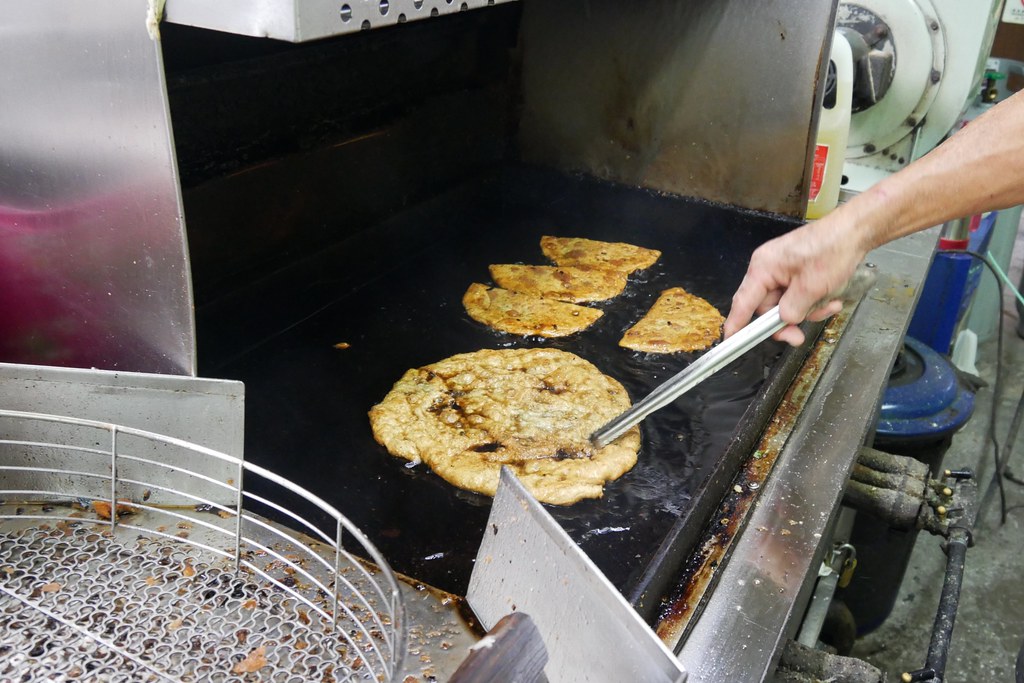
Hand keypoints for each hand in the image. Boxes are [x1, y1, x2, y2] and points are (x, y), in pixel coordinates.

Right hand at [724, 219, 865, 345]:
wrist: (855, 231)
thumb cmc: (831, 251)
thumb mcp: (811, 288)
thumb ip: (791, 310)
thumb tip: (784, 321)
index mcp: (763, 267)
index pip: (744, 301)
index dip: (736, 323)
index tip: (731, 340)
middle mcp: (769, 267)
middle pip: (768, 307)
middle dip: (787, 320)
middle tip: (799, 335)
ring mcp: (784, 269)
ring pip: (787, 303)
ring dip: (807, 310)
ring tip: (828, 304)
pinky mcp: (797, 270)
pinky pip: (798, 294)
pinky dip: (813, 300)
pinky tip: (830, 297)